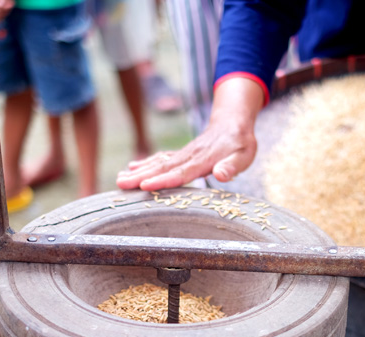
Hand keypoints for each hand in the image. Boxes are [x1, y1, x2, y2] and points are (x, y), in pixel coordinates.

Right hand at [117, 77, 264, 190]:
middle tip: (120, 183)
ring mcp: (183, 154)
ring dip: (139, 170)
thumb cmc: (241, 143)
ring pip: (158, 162)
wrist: (233, 122)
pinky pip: (161, 158)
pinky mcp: (181, 153)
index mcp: (203, 160)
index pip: (180, 173)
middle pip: (162, 168)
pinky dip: (146, 163)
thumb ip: (232, 166)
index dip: (163, 180)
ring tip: (120, 178)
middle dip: (140, 177)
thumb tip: (221, 174)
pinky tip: (132, 167)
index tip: (145, 186)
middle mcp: (189, 156)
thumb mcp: (244, 155)